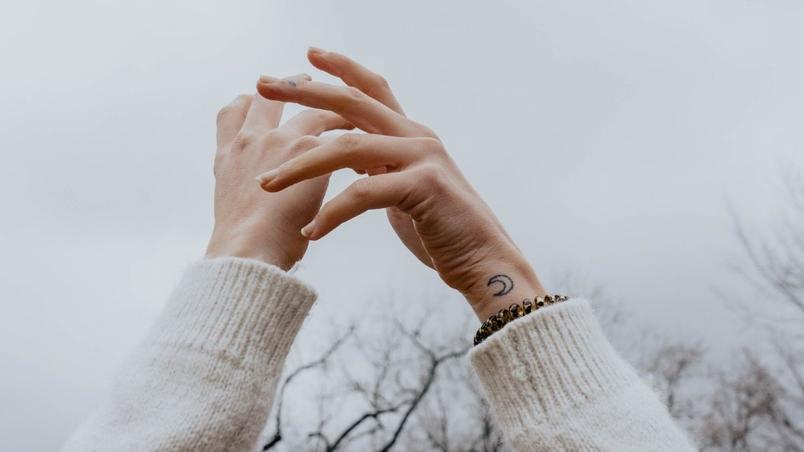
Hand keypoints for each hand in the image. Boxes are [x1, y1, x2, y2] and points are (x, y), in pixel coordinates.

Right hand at [206, 81, 350, 268]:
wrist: (248, 254)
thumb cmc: (244, 250)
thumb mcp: (234, 213)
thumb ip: (248, 195)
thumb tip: (262, 204)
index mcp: (227, 156)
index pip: (232, 114)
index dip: (250, 102)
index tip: (265, 96)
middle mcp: (249, 140)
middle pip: (265, 99)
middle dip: (290, 89)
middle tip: (310, 85)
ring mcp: (276, 140)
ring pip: (310, 112)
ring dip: (332, 110)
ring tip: (352, 118)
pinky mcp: (306, 150)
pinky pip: (336, 132)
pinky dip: (353, 136)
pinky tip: (369, 148)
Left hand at [255, 49, 546, 318]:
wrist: (483, 260)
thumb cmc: (441, 229)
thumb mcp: (403, 189)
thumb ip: (380, 166)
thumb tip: (352, 157)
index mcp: (410, 134)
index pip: (372, 89)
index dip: (341, 69)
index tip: (307, 56)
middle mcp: (416, 136)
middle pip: (352, 103)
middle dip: (305, 92)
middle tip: (265, 84)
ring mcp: (421, 158)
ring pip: (347, 147)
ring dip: (301, 165)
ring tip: (267, 183)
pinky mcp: (422, 187)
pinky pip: (363, 193)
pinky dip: (332, 214)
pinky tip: (311, 233)